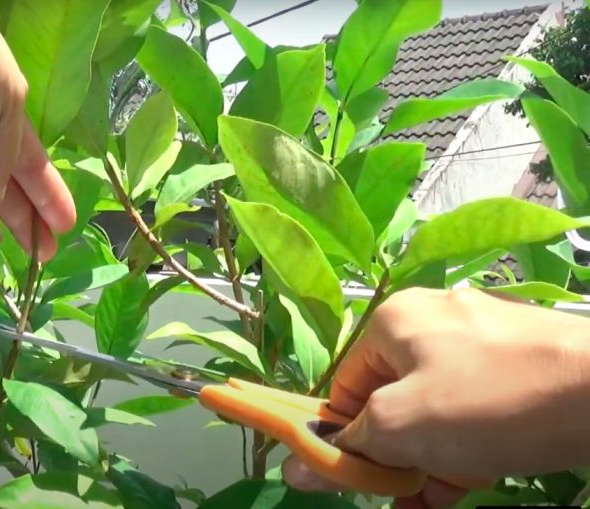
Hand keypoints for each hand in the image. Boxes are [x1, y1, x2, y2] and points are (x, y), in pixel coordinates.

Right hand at [283, 287, 589, 508]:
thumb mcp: (401, 427)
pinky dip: (464, 450)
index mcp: (394, 322)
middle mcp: (434, 323)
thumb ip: (346, 447)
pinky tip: (466, 485)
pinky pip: (474, 413)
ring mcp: (482, 345)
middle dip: (392, 457)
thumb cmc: (489, 403)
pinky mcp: (520, 369)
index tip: (359, 480)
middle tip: (401, 495)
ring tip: (434, 500)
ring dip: (428, 462)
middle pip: (391, 400)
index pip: (345, 386)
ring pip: (435, 412)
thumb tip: (292, 467)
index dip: (345, 438)